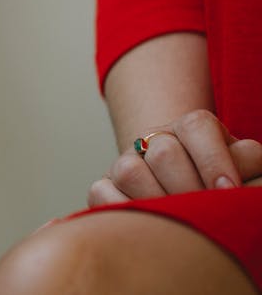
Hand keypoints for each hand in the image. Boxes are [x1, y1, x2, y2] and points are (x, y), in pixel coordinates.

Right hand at [88, 109, 261, 206]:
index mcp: (191, 128)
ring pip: (130, 171)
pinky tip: (150, 223)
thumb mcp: (243, 170)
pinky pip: (102, 193)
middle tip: (205, 215)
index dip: (213, 159)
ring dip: (158, 201)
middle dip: (188, 189)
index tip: (229, 190)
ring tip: (179, 223)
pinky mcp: (104, 185)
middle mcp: (154, 139)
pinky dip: (124, 210)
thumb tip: (237, 186)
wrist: (189, 195)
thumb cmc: (224, 186)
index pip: (198, 127)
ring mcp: (125, 161)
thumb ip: (248, 167)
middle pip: (164, 153)